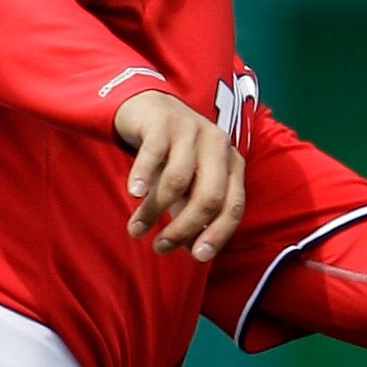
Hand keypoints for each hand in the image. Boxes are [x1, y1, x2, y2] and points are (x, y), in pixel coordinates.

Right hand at [113, 88, 246, 262]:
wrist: (148, 108)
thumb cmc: (172, 155)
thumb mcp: (188, 185)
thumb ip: (193, 213)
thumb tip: (193, 250)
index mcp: (232, 163)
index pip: (233, 206)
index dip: (217, 234)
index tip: (197, 257)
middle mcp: (217, 144)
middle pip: (209, 197)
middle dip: (184, 228)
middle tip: (161, 247)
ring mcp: (191, 130)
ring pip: (177, 180)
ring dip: (154, 211)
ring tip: (136, 230)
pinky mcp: (163, 121)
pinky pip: (153, 154)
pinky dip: (142, 176)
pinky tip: (133, 194)